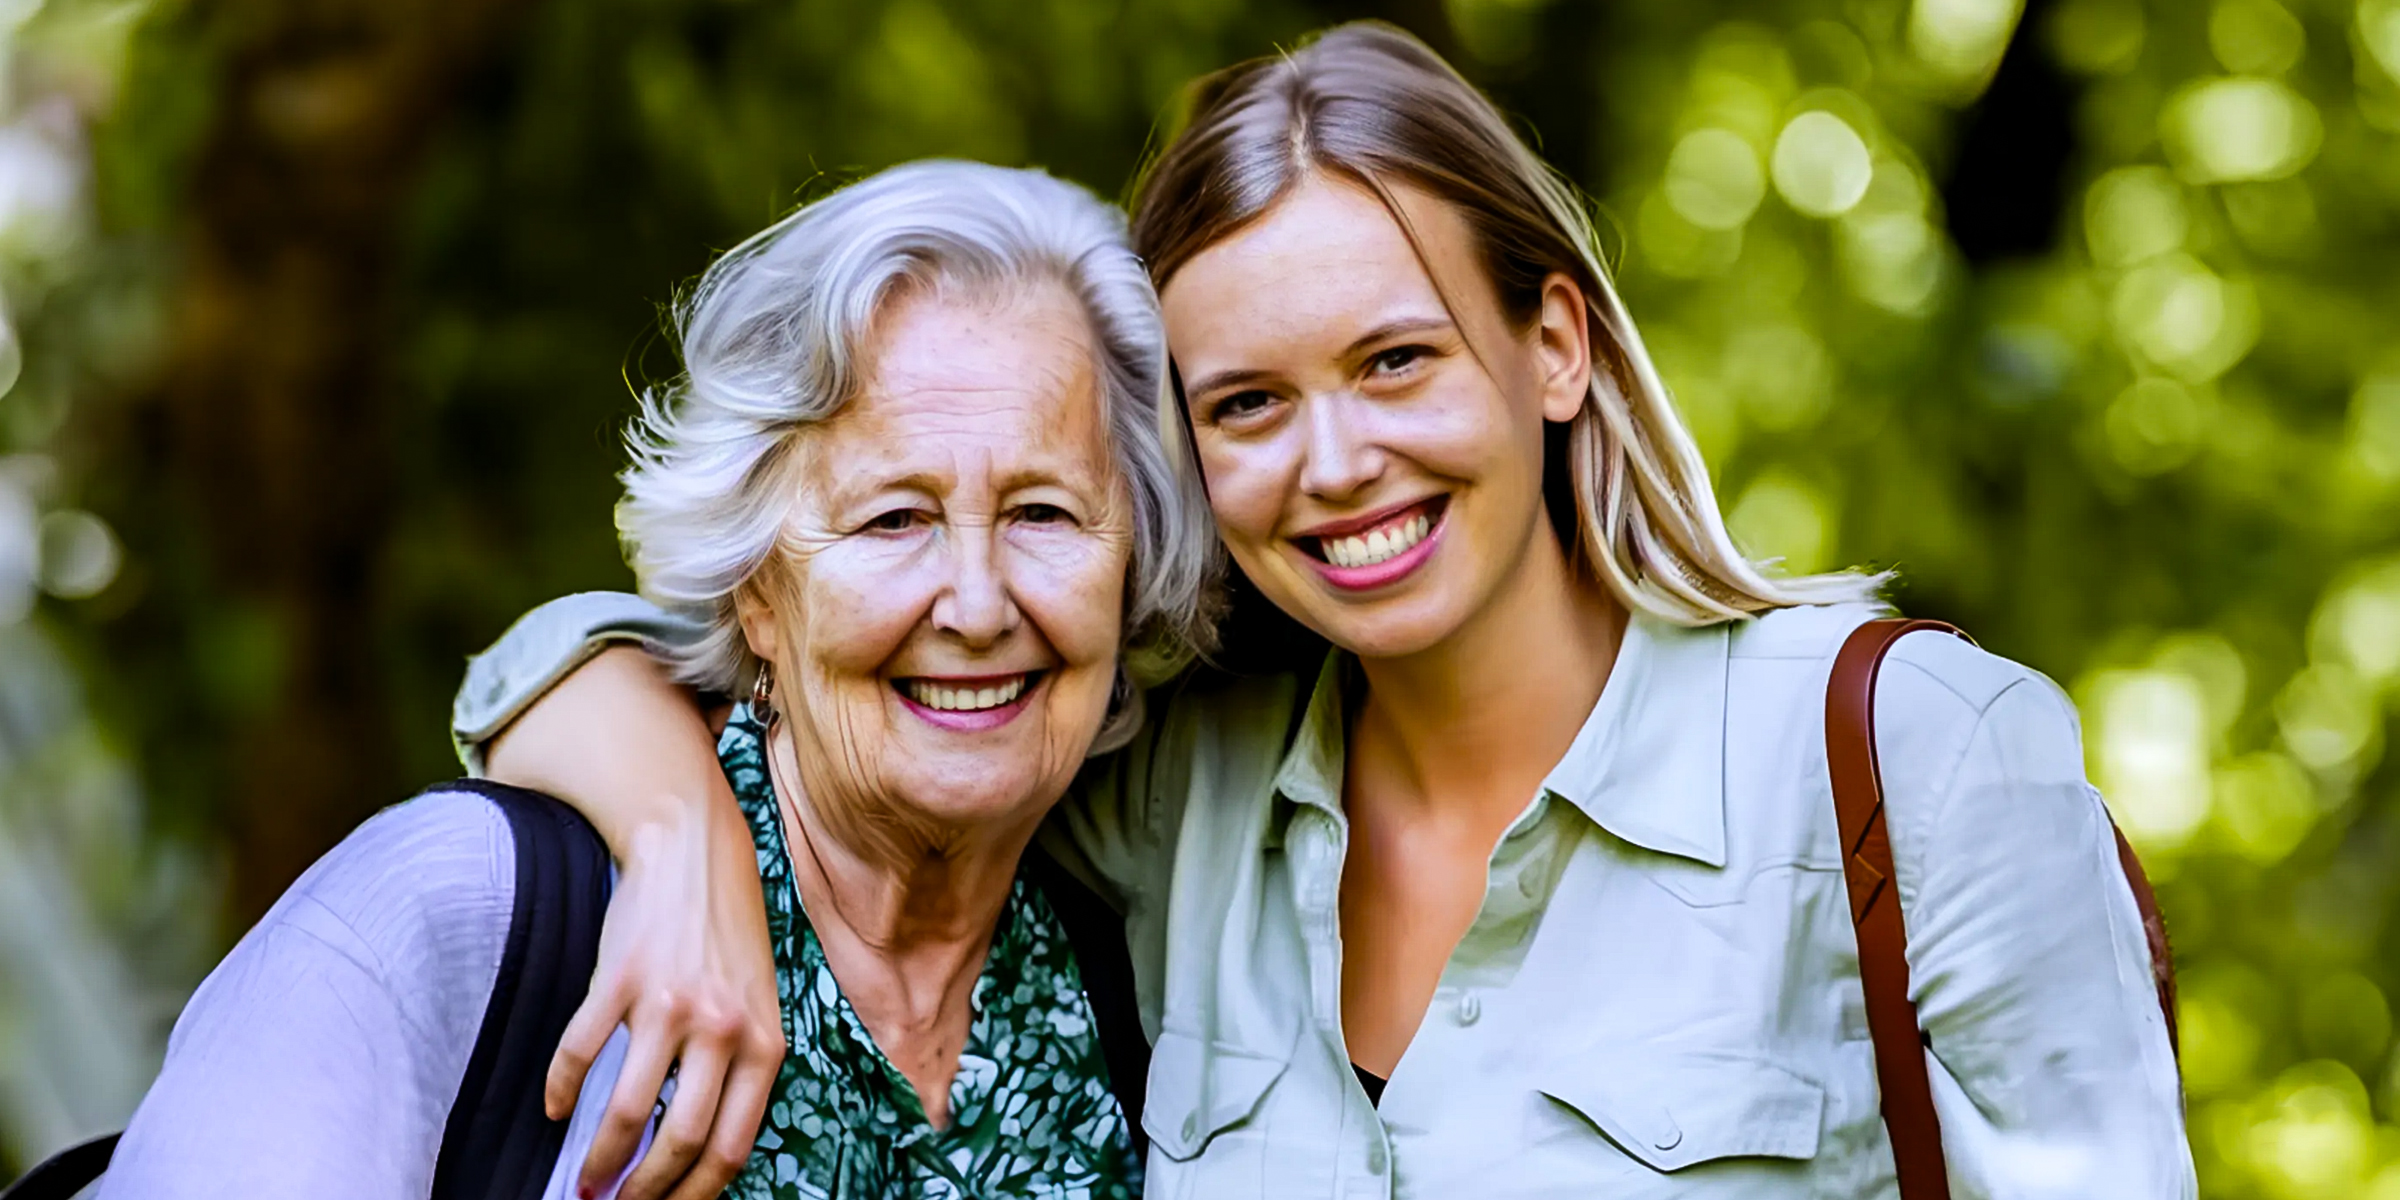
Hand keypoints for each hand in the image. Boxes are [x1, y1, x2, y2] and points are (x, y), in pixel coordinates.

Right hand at [546, 802, 783, 1199]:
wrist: (696, 852)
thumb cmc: (727, 937)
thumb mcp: (758, 1004)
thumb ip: (737, 1069)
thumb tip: (697, 1151)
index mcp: (765, 1044)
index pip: (731, 1148)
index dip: (693, 1196)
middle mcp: (722, 1028)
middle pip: (678, 1142)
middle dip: (641, 1192)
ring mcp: (669, 1004)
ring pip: (626, 1111)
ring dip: (598, 1158)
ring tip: (584, 1181)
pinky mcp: (620, 979)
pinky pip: (581, 1053)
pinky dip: (561, 1091)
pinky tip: (555, 1108)